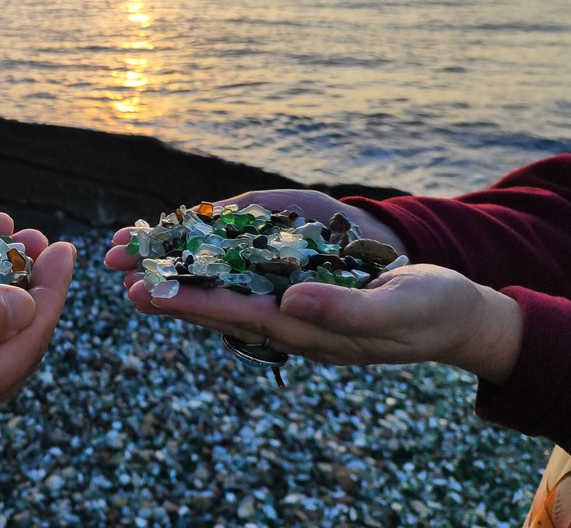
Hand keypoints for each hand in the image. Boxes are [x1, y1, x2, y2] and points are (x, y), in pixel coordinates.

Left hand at [103, 190, 520, 383]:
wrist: (454, 312)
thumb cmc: (432, 311)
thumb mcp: (397, 310)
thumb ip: (345, 310)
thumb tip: (291, 301)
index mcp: (307, 330)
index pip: (236, 316)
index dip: (190, 304)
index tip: (146, 292)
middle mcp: (290, 317)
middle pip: (216, 301)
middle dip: (167, 284)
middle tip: (116, 267)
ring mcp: (293, 299)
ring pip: (224, 283)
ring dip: (181, 266)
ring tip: (133, 251)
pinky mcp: (302, 278)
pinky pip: (247, 267)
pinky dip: (213, 252)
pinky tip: (186, 241)